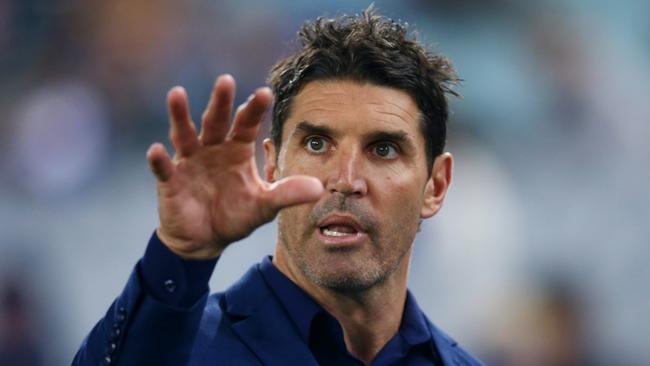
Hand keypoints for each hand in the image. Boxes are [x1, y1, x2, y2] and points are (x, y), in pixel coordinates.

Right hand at [146, 75, 322, 259]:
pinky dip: (158, 160)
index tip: (265, 92)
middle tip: (226, 80)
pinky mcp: (170, 181)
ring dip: (180, 116)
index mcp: (237, 150)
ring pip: (184, 135)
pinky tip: (155, 150)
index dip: (254, 109)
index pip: (246, 123)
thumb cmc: (236, 216)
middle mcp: (212, 149)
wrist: (206, 240)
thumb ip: (287, 194)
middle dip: (220, 102)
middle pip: (215, 121)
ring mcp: (189, 162)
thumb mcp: (265, 205)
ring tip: (177, 94)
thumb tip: (319, 188)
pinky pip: (163, 169)